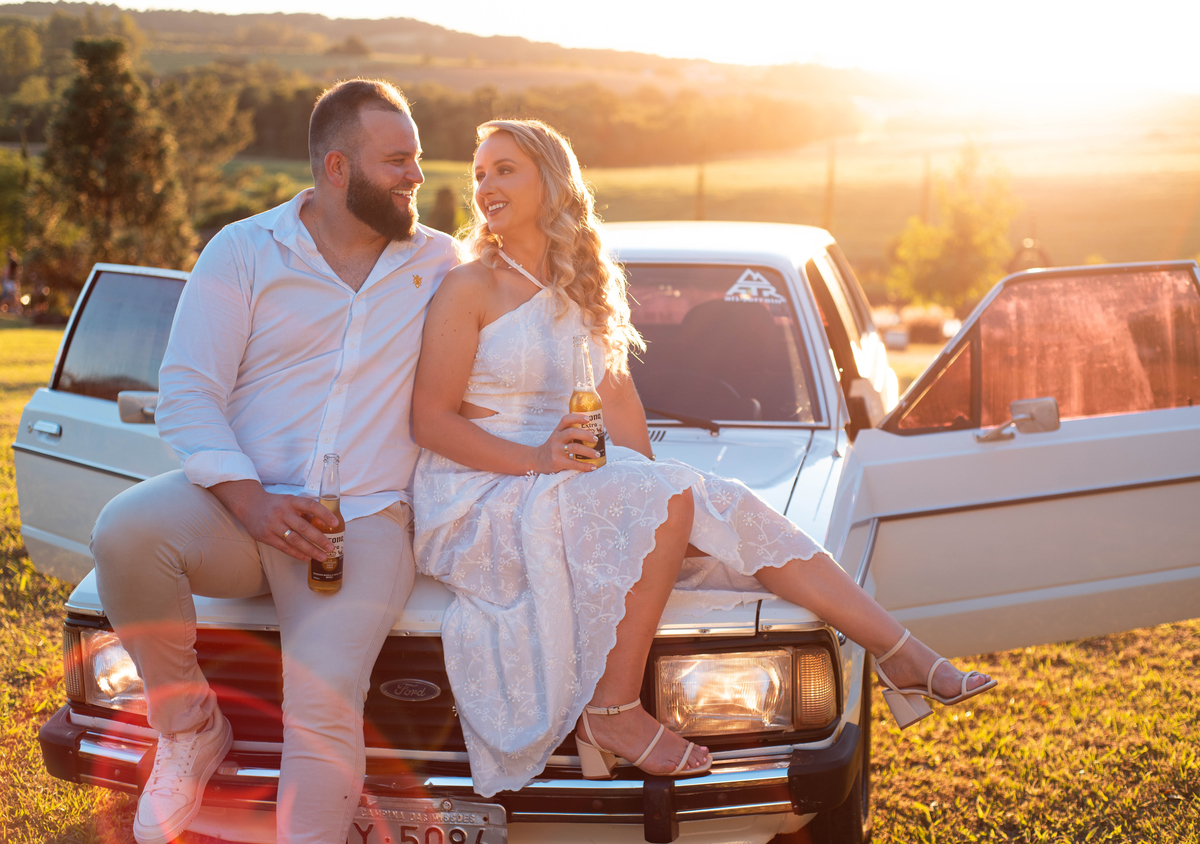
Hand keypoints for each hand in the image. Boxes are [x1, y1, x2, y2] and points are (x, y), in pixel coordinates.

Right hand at [209, 479, 335, 562]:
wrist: (249, 504)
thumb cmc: (275, 504)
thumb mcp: (290, 501)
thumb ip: (304, 512)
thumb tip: (323, 524)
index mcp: (291, 501)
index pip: (310, 506)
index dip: (324, 514)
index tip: (336, 523)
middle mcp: (282, 512)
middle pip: (304, 527)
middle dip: (319, 539)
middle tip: (331, 547)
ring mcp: (273, 525)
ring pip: (295, 540)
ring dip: (310, 550)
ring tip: (322, 556)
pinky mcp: (266, 536)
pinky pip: (284, 547)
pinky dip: (297, 554)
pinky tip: (307, 558)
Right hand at [530, 413, 599, 474]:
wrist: (536, 460)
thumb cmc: (553, 447)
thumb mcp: (557, 437)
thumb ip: (569, 433)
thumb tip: (593, 431)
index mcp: (557, 431)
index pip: (566, 420)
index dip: (577, 417)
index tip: (589, 419)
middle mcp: (556, 439)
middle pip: (572, 433)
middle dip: (586, 435)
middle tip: (596, 439)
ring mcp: (556, 450)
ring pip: (574, 448)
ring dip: (588, 451)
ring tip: (597, 454)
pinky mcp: (557, 462)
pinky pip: (573, 463)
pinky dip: (585, 466)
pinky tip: (593, 466)